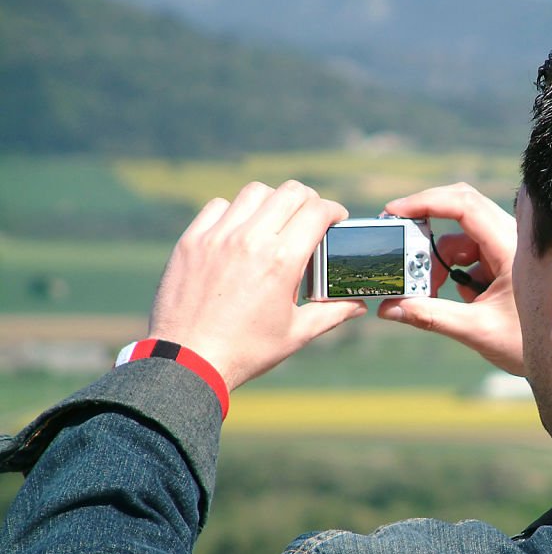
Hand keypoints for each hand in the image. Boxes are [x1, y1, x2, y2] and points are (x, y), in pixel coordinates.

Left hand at [149, 180, 366, 390]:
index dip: (334, 211)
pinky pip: (219, 206)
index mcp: (282, 261)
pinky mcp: (192, 241)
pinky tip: (240, 232)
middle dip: (308, 200)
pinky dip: (235, 212)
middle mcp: (251, 240)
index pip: (317, 211)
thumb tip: (359, 304)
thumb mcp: (297, 334)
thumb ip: (333, 312)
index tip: (335, 220)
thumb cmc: (246, 351)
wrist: (188, 362)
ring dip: (273, 202)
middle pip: (290, 192)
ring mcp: (218, 237)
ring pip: (255, 192)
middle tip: (310, 218)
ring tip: (275, 223)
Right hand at [377, 183, 523, 375]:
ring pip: (459, 236)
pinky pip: (467, 252)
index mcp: (510, 247)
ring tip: (428, 291)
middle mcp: (510, 238)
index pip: (465, 206)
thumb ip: (431, 317)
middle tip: (396, 233)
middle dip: (425, 222)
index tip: (395, 212)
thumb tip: (389, 308)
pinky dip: (450, 269)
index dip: (427, 202)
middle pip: (461, 208)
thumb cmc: (527, 342)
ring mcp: (506, 247)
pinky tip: (454, 297)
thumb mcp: (477, 330)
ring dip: (437, 258)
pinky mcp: (501, 259)